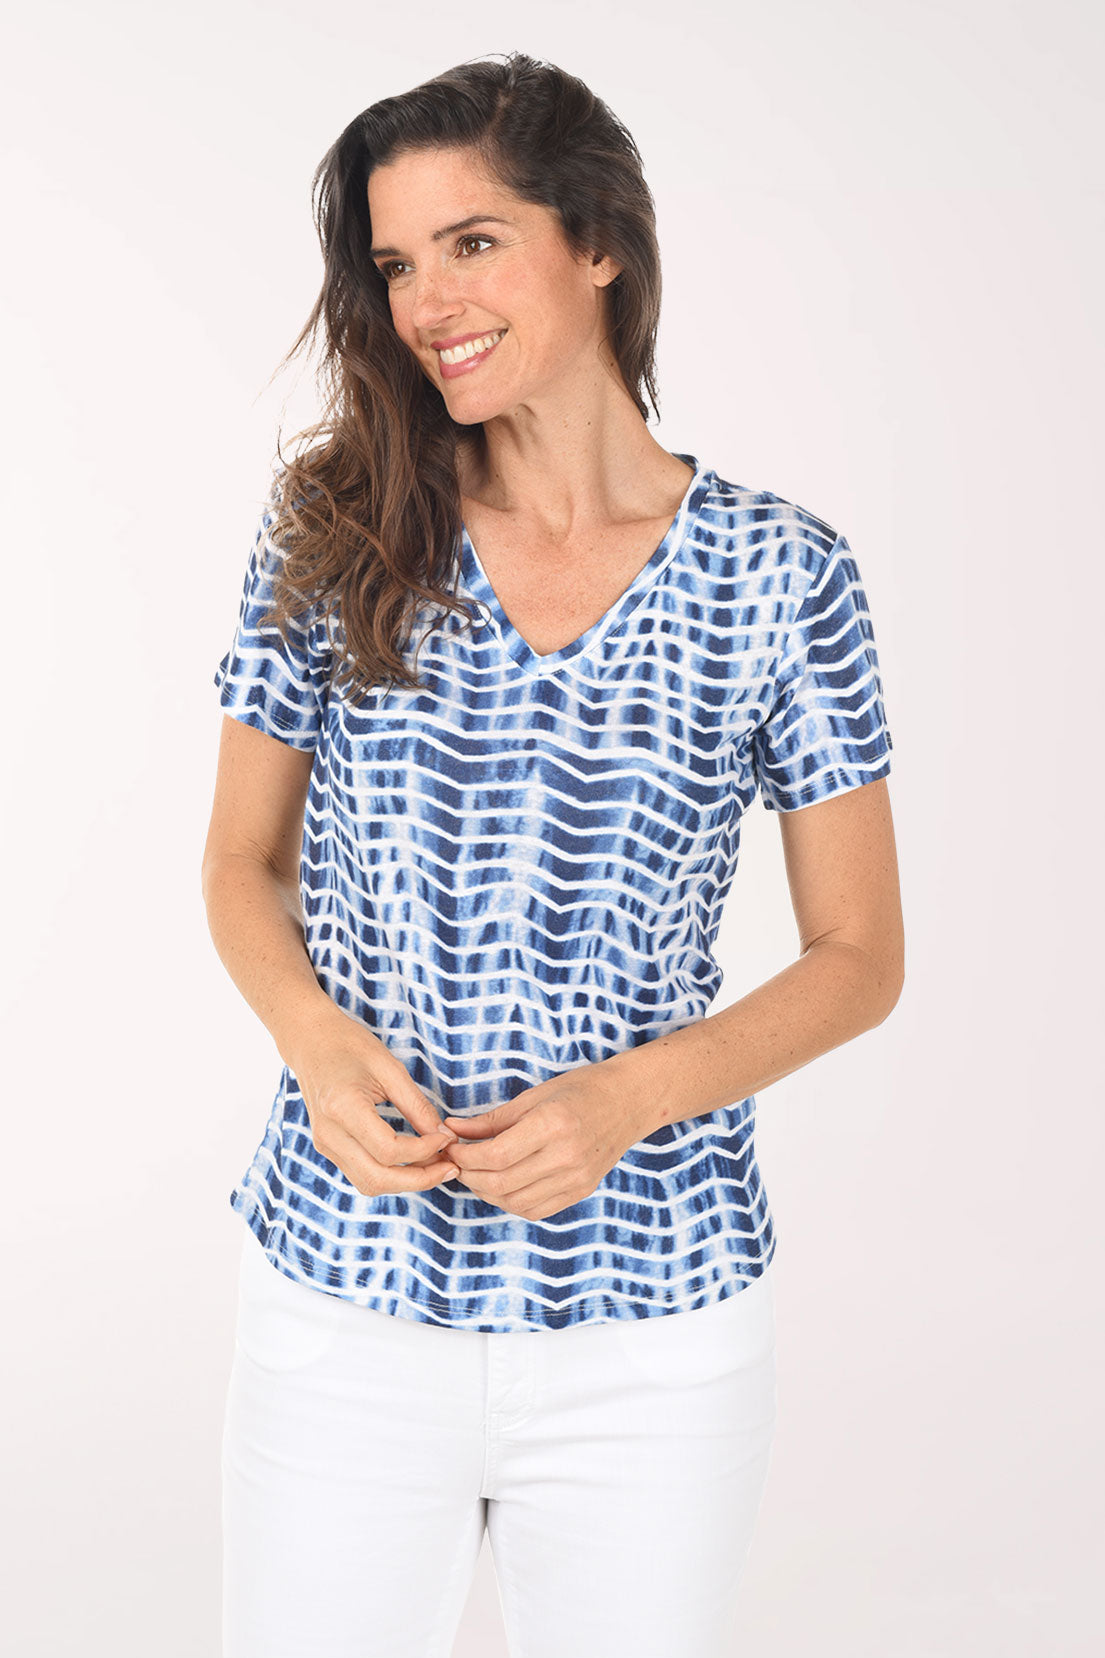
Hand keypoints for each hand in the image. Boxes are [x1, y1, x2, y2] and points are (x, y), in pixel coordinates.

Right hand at [291, 1012, 459, 1196]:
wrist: (311, 1041)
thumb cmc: (350, 1046)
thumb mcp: (390, 1069)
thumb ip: (417, 1106)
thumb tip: (444, 1137)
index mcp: (342, 1108)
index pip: (388, 1150)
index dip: (424, 1151)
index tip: (447, 1139)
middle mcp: (329, 1134)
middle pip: (377, 1178)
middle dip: (419, 1179)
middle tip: (450, 1167)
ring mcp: (325, 1144)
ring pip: (369, 1183)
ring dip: (406, 1182)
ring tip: (436, 1166)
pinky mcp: (328, 1147)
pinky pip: (361, 1174)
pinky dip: (390, 1175)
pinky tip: (414, 1162)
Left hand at [440, 1058, 644, 1221]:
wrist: (629, 1101)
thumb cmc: (580, 1090)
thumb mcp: (533, 1096)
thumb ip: (491, 1120)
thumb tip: (452, 1130)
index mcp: (552, 1125)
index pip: (494, 1156)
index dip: (464, 1157)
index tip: (450, 1148)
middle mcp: (565, 1157)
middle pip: (500, 1183)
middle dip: (468, 1176)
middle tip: (456, 1162)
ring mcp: (576, 1178)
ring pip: (515, 1202)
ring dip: (486, 1192)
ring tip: (476, 1173)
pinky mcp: (581, 1191)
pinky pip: (536, 1210)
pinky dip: (511, 1202)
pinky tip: (502, 1185)